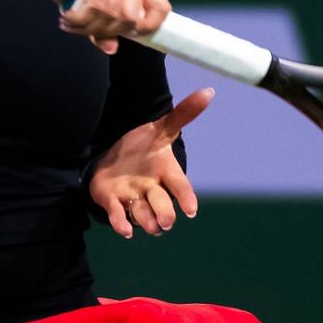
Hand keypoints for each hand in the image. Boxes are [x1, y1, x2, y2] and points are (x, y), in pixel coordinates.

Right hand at [19, 0, 169, 54]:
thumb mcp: (91, 8)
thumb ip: (104, 28)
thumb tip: (112, 49)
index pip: (161, 7)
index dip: (149, 27)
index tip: (128, 36)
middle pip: (133, 19)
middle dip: (107, 31)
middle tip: (86, 29)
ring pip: (113, 16)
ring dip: (88, 27)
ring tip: (71, 24)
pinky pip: (95, 9)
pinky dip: (77, 20)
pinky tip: (66, 17)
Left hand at [88, 88, 215, 237]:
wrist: (114, 158)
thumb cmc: (142, 147)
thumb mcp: (160, 129)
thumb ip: (183, 114)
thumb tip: (209, 91)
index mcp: (165, 172)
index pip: (179, 186)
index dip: (186, 197)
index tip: (191, 210)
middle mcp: (151, 188)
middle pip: (161, 204)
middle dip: (164, 214)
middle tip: (166, 222)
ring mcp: (132, 197)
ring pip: (142, 214)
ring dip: (146, 220)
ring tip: (149, 226)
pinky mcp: (113, 202)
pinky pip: (119, 216)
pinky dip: (122, 224)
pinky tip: (126, 231)